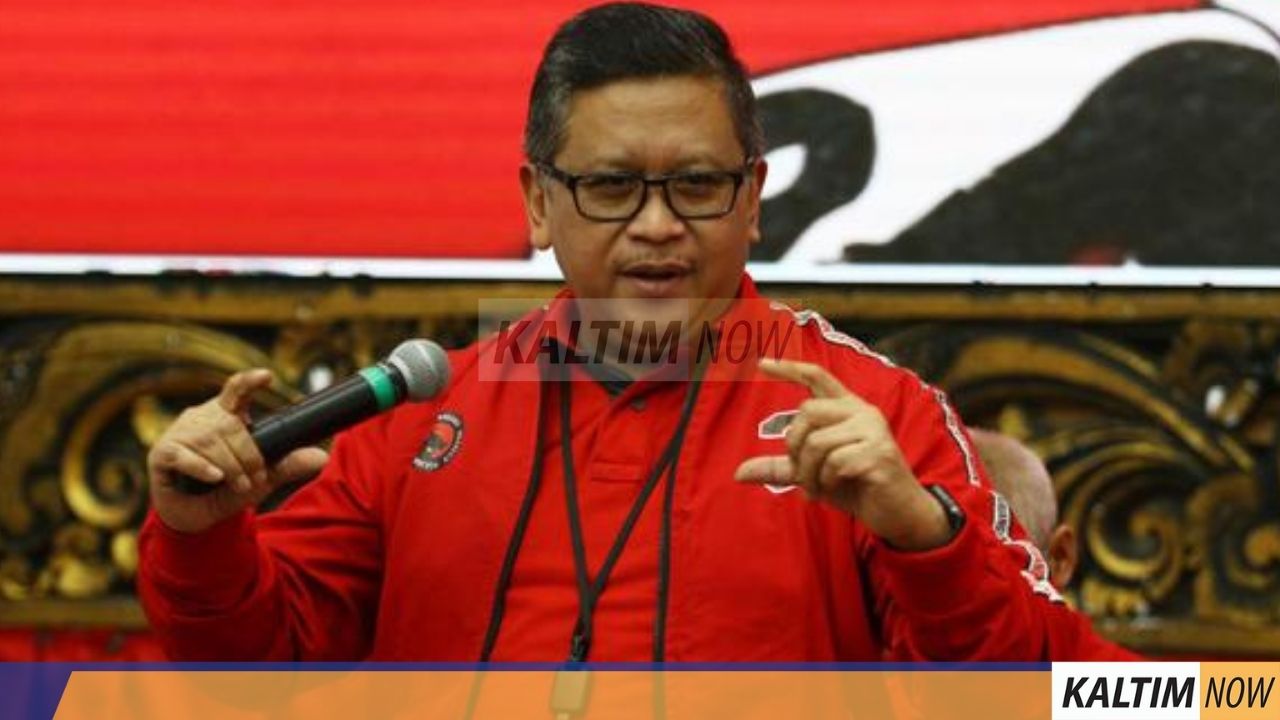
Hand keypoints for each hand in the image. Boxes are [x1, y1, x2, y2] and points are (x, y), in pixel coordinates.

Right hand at [147, 368, 328, 533]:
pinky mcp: (162, 453)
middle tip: (253, 480)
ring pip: (210, 442)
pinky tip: (215, 477)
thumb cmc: (226, 489)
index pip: (236, 391)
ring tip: (237, 485)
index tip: (267, 376)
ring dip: (231, 468)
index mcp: (225, 415)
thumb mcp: (261, 478)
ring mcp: (179, 433)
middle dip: (248, 456)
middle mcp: (201, 418)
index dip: (249, 381)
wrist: (194, 517)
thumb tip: (322, 457)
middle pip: (230, 426)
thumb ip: (286, 465)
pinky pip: (184, 455)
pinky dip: (202, 467)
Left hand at [734, 359, 951, 550]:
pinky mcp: (879, 453)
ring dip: (809, 473)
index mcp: (848, 408)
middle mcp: (862, 412)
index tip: (761, 363)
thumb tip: (738, 473)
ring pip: (817, 442)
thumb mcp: (814, 475)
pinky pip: (834, 462)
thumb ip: (781, 468)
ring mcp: (873, 430)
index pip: (817, 377)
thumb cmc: (856, 487)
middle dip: (795, 449)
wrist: (897, 513)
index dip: (789, 368)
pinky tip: (834, 490)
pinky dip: (826, 482)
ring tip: (817, 489)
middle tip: (803, 476)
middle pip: (807, 413)